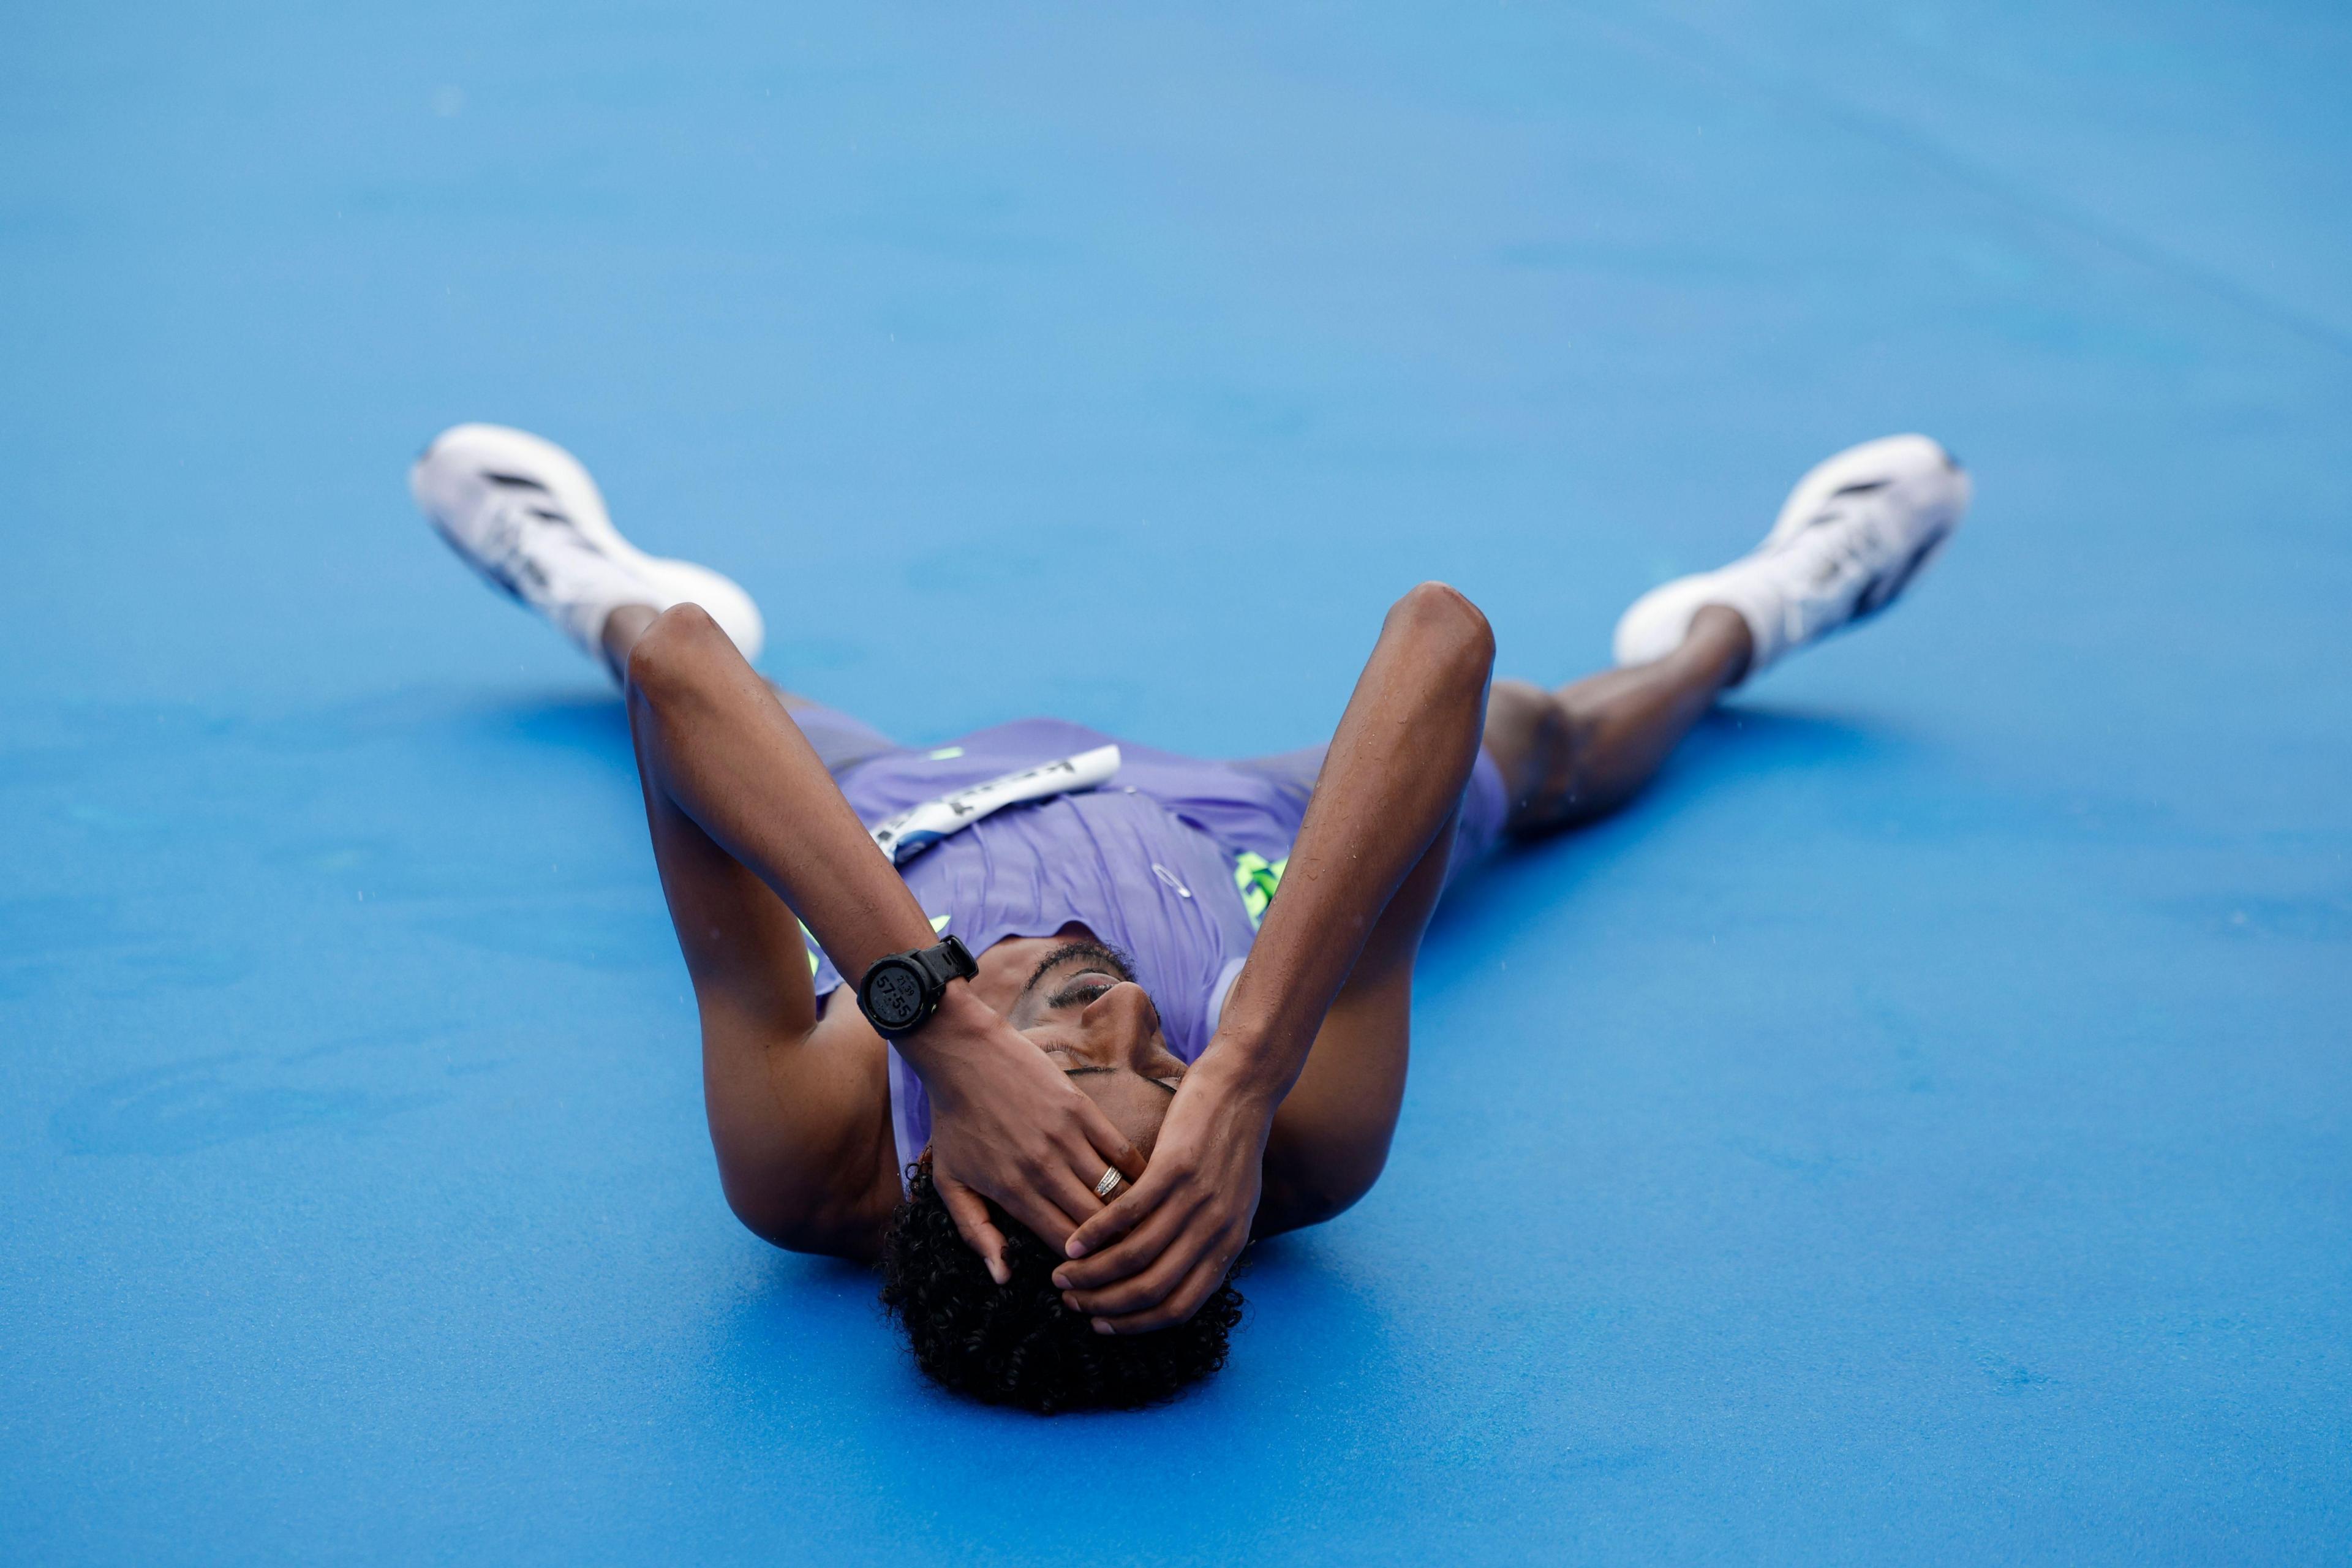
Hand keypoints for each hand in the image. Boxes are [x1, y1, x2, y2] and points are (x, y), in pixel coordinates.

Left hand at [907, 983, 1145, 1283]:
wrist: (964, 1056)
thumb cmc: (955, 1122)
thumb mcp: (950, 1183)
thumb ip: (975, 1232)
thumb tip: (1003, 1277)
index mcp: (1012, 1192)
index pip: (1062, 1243)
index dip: (1082, 1264)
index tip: (1093, 1271)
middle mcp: (1043, 1170)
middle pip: (1094, 1224)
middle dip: (1112, 1245)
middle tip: (1127, 1254)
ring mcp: (1065, 1139)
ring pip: (1113, 1192)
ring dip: (1129, 1213)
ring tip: (1142, 1227)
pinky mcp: (1082, 1110)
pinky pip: (1121, 1152)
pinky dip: (1137, 1174)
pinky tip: (1146, 1187)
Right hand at [1050, 1047, 1274, 1332]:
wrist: (1245, 1086)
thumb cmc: (1233, 1143)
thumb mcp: (1235, 1203)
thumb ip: (1211, 1240)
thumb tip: (1185, 1274)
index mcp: (1229, 1245)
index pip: (1180, 1306)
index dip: (1138, 1323)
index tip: (1104, 1324)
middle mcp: (1216, 1230)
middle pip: (1153, 1289)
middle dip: (1107, 1305)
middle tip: (1073, 1304)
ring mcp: (1197, 1200)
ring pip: (1136, 1255)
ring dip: (1093, 1273)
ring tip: (1063, 1277)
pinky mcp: (1177, 1168)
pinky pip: (1129, 1213)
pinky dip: (1097, 1233)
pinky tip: (1072, 1242)